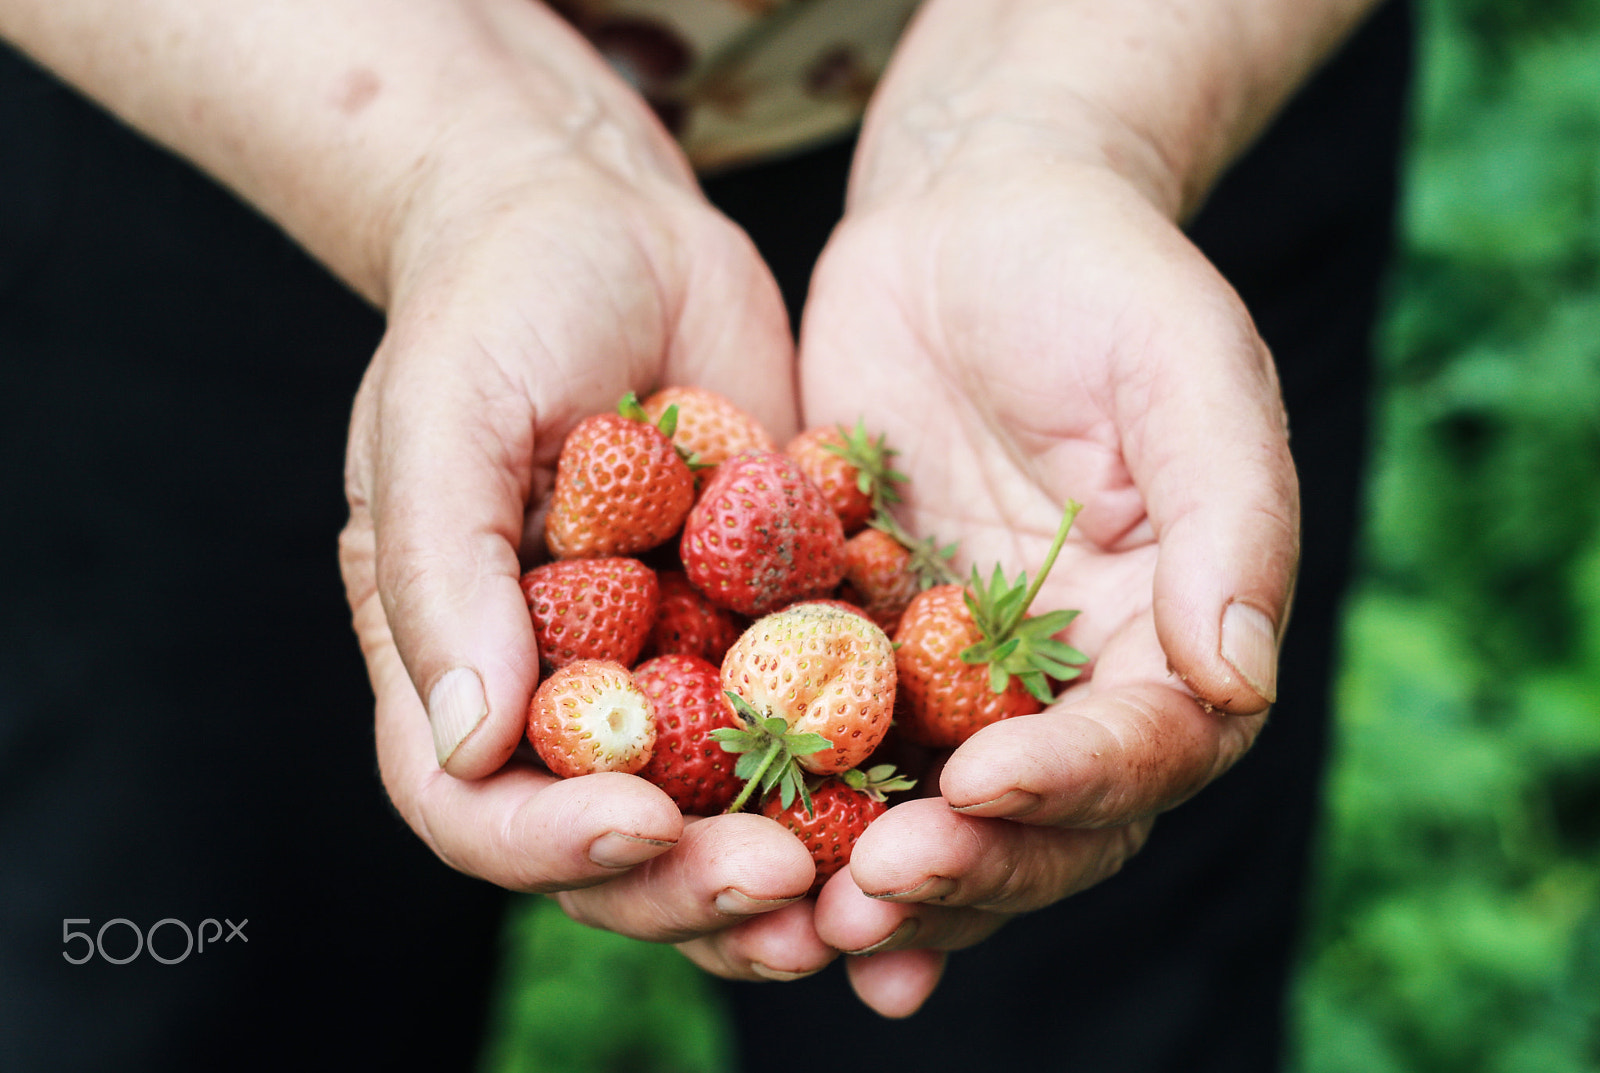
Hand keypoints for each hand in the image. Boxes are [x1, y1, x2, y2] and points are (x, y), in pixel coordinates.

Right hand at [337, 32, 833, 978]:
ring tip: (867, 887)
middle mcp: (562, 691)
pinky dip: (862, 777)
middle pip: (610, 846)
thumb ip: (441, 575)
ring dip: (786, 865)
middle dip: (690, 884)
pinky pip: (812, 728)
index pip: (476, 809)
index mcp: (459, 663)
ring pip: (721, 816)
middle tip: (785, 884)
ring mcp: (669, 669)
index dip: (549, 845)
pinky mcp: (765, 632)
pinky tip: (930, 796)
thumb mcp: (444, 416)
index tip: (642, 825)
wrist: (614, 221)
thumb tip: (469, 744)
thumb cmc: (496, 300)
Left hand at [797, 156, 1296, 1014]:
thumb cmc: (1094, 272)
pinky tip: (755, 872)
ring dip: (884, 884)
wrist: (962, 220)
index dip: (1075, 782)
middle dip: (970, 867)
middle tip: (878, 888)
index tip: (986, 785)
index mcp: (1170, 630)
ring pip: (937, 819)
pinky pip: (836, 753)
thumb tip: (1239, 681)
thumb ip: (1232, 515)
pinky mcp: (860, 649)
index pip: (1145, 745)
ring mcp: (959, 676)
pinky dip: (804, 824)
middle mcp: (1069, 679)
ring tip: (812, 921)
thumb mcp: (1183, 363)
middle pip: (1043, 822)